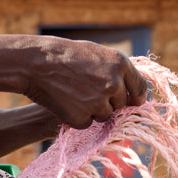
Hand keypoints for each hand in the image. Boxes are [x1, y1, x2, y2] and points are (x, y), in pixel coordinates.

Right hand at [22, 37, 147, 128]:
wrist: (36, 64)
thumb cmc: (65, 55)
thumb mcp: (96, 53)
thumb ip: (116, 70)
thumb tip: (130, 88)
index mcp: (121, 64)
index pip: (141, 88)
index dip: (136, 98)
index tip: (133, 103)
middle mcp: (114, 84)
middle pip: (121, 105)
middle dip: (109, 104)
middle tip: (88, 94)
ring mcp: (98, 102)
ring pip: (105, 116)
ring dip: (93, 111)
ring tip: (74, 95)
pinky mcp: (82, 117)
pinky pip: (87, 124)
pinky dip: (77, 118)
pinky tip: (65, 103)